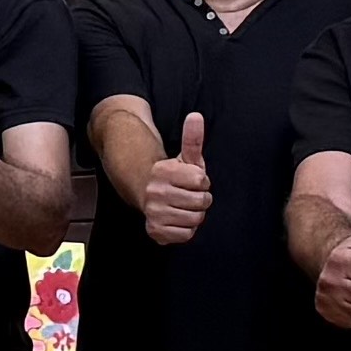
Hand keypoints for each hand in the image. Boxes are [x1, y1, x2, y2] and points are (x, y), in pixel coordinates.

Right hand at [139, 111, 209, 246]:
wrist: (149, 194)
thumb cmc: (175, 176)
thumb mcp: (186, 157)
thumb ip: (193, 138)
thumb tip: (196, 116)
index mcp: (164, 171)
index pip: (202, 181)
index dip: (202, 181)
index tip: (192, 181)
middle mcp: (155, 192)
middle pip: (201, 202)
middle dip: (200, 199)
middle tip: (189, 195)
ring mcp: (154, 212)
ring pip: (195, 219)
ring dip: (194, 215)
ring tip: (184, 207)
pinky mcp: (155, 231)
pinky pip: (186, 235)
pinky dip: (186, 229)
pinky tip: (178, 220)